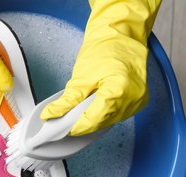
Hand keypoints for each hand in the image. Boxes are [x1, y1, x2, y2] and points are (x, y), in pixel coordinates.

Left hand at [40, 0, 161, 135]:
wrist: (120, 35)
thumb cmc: (104, 49)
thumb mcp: (81, 76)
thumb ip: (67, 100)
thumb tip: (51, 114)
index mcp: (118, 92)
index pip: (93, 120)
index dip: (75, 127)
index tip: (61, 129)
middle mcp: (132, 100)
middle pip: (101, 123)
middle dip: (82, 123)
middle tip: (65, 120)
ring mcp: (137, 101)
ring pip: (108, 121)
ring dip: (92, 119)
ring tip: (78, 111)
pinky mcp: (138, 101)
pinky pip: (117, 115)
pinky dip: (103, 113)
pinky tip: (93, 107)